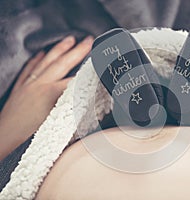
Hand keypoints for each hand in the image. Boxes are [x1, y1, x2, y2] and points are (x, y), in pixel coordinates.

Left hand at [0, 35, 92, 159]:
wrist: (6, 132)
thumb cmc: (29, 131)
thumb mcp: (57, 120)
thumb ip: (71, 107)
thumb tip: (83, 99)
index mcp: (51, 92)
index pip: (75, 78)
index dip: (88, 71)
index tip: (97, 63)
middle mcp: (40, 83)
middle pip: (63, 63)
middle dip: (78, 50)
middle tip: (88, 41)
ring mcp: (30, 81)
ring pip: (47, 60)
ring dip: (60, 49)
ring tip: (70, 39)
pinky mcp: (21, 84)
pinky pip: (30, 67)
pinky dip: (37, 59)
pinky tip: (42, 53)